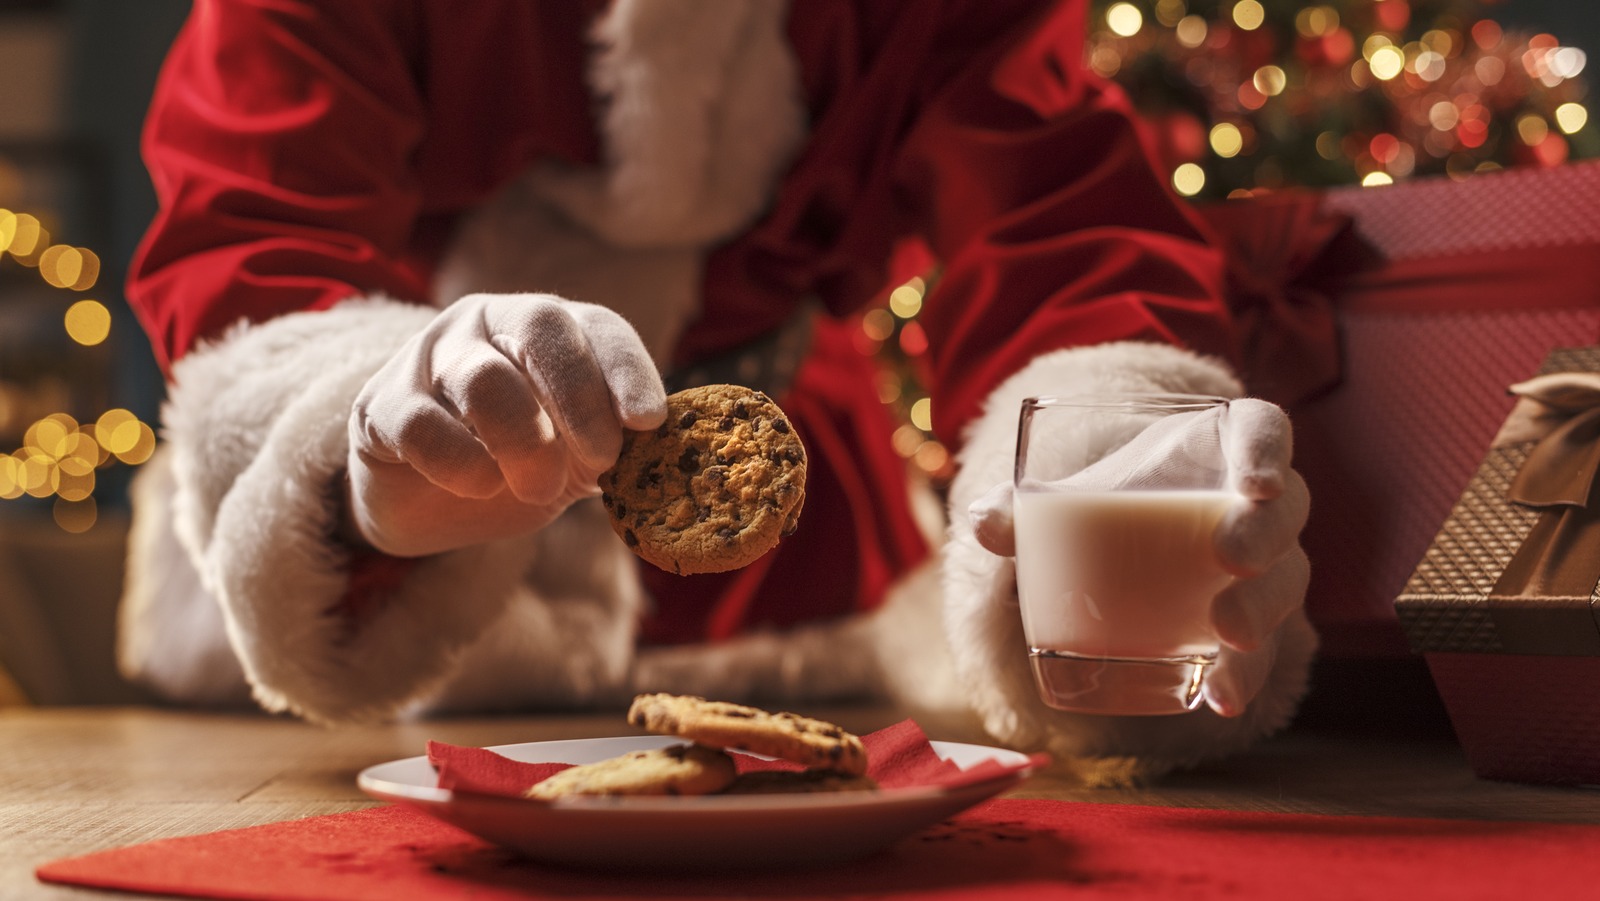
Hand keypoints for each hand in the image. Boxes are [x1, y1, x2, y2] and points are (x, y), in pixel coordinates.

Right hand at [345, 293, 666, 556]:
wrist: (429, 503)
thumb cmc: (517, 465)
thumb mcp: (578, 456)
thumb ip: (618, 446)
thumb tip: (670, 456)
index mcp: (549, 328)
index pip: (599, 326)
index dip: (628, 369)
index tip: (650, 421)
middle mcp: (489, 323)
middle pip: (542, 326)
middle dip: (581, 398)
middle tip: (601, 461)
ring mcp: (430, 357)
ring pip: (484, 377)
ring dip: (524, 440)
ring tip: (539, 487)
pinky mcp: (381, 406)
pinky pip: (421, 425)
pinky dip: (461, 463)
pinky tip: (480, 486)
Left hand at [968, 398, 1310, 716]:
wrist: (1117, 553)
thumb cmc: (1104, 507)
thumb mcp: (1068, 501)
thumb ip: (1023, 509)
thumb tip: (982, 522)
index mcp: (1219, 451)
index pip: (1262, 431)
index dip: (1266, 449)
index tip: (1254, 479)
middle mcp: (1256, 507)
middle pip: (1283, 511)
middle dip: (1264, 534)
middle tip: (1229, 556)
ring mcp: (1264, 568)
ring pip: (1285, 581)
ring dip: (1264, 608)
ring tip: (1228, 633)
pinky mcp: (1253, 624)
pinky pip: (1265, 650)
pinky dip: (1246, 675)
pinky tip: (1221, 698)